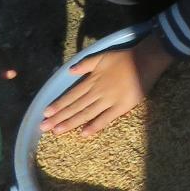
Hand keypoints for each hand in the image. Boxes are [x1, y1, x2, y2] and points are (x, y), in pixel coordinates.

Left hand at [43, 35, 171, 137]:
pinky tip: (83, 134)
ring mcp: (109, 100)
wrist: (146, 60)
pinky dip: (95, 126)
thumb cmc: (124, 58)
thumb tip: (68, 71)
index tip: (45, 113)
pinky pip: (106, 118)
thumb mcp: (102, 56)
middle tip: (44, 127)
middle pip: (75, 106)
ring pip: (86, 113)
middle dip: (59, 117)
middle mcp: (97, 91)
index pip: (71, 95)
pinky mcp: (122, 106)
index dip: (58, 105)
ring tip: (57, 131)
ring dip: (71, 123)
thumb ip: (85, 64)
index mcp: (92, 80)